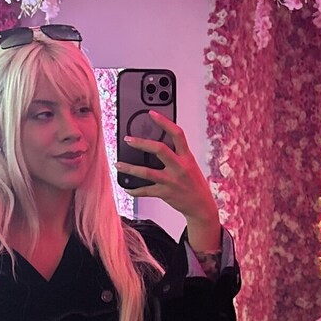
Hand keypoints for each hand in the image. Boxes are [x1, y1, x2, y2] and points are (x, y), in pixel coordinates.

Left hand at [115, 112, 220, 252]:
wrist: (201, 206)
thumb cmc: (194, 183)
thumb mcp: (190, 165)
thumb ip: (177, 154)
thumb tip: (156, 144)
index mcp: (187, 157)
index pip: (177, 134)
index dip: (164, 122)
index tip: (152, 113)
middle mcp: (180, 167)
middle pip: (159, 150)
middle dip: (141, 143)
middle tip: (128, 139)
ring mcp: (172, 181)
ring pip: (147, 172)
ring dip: (130, 168)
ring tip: (118, 164)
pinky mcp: (165, 193)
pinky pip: (145, 191)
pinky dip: (134, 190)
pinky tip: (127, 187)